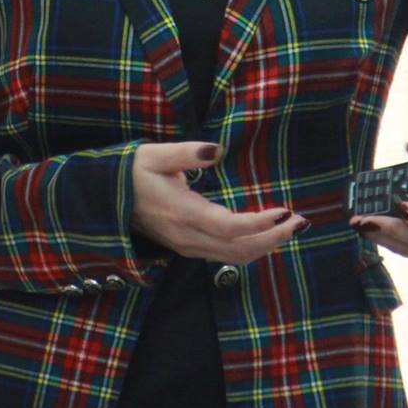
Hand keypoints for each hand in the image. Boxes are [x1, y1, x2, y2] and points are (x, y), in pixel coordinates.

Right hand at [131, 141, 306, 263]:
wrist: (106, 200)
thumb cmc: (131, 173)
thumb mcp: (154, 155)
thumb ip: (186, 153)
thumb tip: (216, 150)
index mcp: (184, 213)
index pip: (230, 228)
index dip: (261, 224)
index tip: (285, 210)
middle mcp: (189, 237)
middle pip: (240, 249)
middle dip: (274, 238)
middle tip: (300, 221)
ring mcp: (188, 246)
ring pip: (235, 257)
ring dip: (266, 246)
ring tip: (290, 228)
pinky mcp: (188, 248)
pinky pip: (226, 256)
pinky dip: (250, 248)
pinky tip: (266, 235)